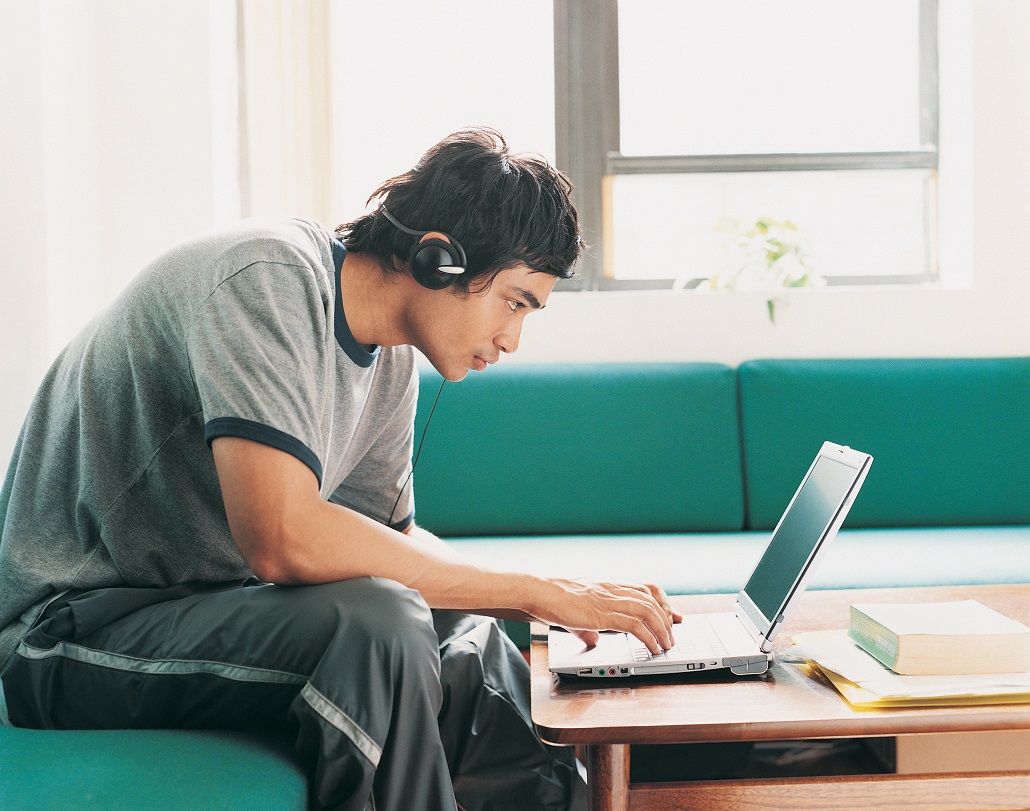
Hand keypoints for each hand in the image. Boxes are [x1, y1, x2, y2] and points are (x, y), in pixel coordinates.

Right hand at [534, 578, 682, 654]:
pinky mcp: (603, 614)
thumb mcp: (576, 612)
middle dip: (667, 618)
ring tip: (667, 644)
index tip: (672, 615)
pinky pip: (635, 625)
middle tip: (672, 635)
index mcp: (608, 586)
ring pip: (648, 610)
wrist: (538, 591)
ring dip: (662, 629)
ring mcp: (608, 600)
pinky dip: (649, 637)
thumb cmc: (552, 598)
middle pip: (652, 598)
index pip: (645, 588)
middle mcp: (612, 589)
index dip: (662, 601)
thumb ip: (587, 626)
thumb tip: (593, 639)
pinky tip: (652, 648)